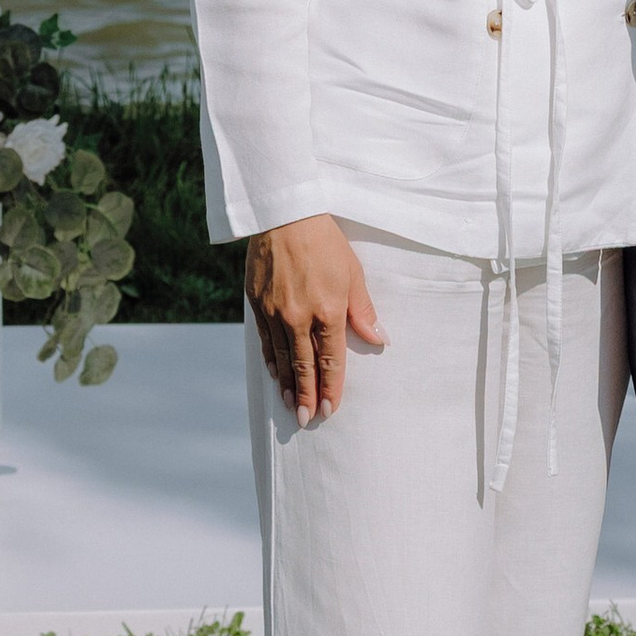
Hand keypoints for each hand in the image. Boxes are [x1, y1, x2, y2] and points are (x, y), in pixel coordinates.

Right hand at [245, 214, 382, 424]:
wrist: (285, 215)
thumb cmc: (325, 242)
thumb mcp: (352, 273)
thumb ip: (362, 311)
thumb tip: (378, 339)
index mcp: (328, 310)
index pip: (330, 360)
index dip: (331, 387)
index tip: (330, 409)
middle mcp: (299, 316)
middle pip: (304, 366)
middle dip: (307, 395)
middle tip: (307, 420)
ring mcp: (275, 312)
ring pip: (281, 358)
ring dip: (287, 384)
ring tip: (291, 405)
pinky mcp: (257, 303)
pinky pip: (264, 340)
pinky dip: (270, 360)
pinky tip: (274, 373)